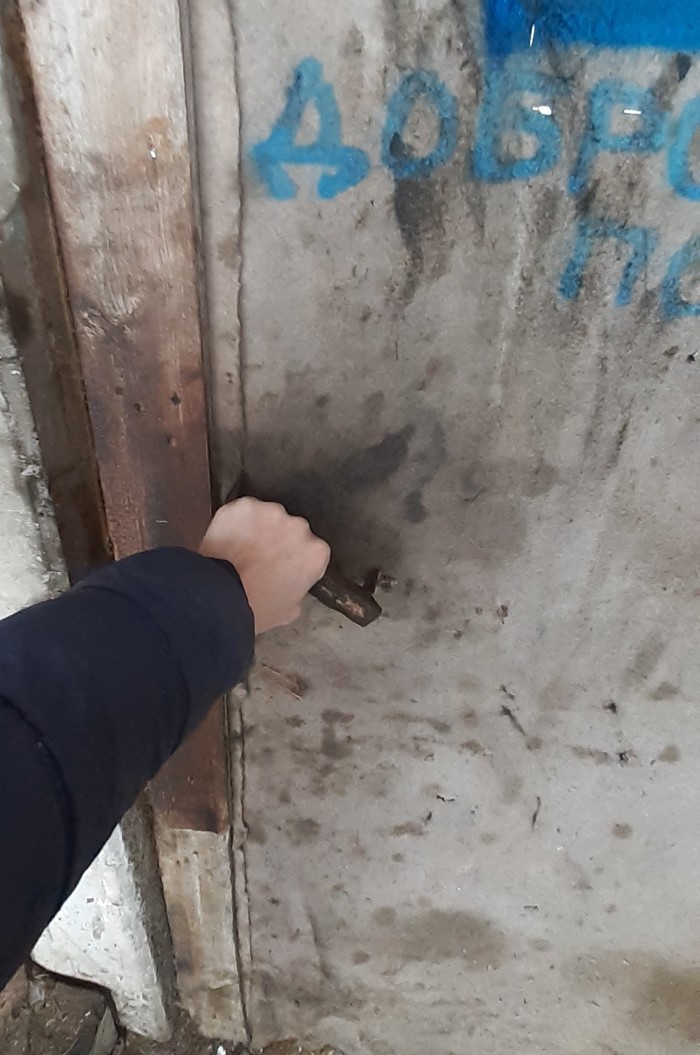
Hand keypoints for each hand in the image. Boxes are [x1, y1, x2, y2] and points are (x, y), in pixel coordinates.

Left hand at [199, 497, 330, 633]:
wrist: (221, 596)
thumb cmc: (255, 606)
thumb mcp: (290, 609)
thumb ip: (299, 587)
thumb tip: (291, 583)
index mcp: (316, 552)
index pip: (311, 550)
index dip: (295, 559)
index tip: (283, 566)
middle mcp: (300, 527)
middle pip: (292, 529)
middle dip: (279, 540)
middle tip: (260, 558)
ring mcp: (272, 512)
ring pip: (268, 516)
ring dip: (259, 528)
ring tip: (241, 549)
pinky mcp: (246, 506)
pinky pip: (244, 510)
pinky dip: (236, 521)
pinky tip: (228, 538)